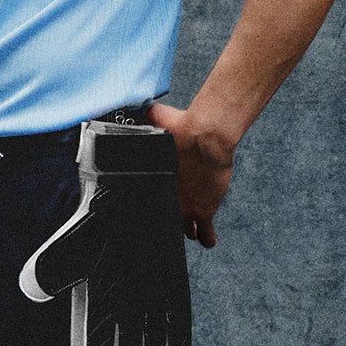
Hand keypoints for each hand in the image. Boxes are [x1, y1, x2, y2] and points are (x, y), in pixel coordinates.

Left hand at [146, 100, 233, 247]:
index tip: (155, 204)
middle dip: (171, 219)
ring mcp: (187, 208)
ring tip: (192, 233)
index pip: (147, 201)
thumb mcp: (159, 118)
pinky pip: (205, 232)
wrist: (206, 137)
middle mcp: (168, 199)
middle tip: (174, 219)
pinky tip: (208, 242)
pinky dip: (207, 237)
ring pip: (186, 229)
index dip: (151, 205)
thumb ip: (149, 115)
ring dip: (189, 230)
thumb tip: (138, 103)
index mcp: (154, 181)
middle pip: (166, 218)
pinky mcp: (206, 210)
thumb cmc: (184, 127)